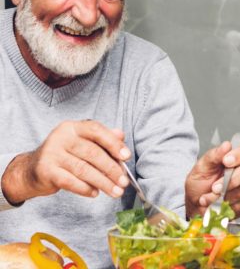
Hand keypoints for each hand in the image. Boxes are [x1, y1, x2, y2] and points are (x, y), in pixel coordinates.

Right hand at [1, 120, 129, 203]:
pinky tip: (95, 193)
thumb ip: (102, 138)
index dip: (113, 143)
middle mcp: (61, 137)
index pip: (96, 130)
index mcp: (73, 127)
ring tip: (115, 191)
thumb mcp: (83, 142)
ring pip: (83, 169)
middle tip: (124, 182)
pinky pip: (71, 182)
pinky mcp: (46, 171)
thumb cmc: (65, 155)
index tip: (127, 157)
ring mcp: (52, 154)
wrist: (32, 170)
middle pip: (92, 153)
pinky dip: (86, 188)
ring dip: (103, 182)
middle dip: (112, 169)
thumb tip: (121, 135)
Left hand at [185, 139, 239, 218]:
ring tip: (209, 197)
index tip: (226, 161)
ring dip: (223, 195)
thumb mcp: (201, 167)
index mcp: (237, 155)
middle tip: (215, 187)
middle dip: (232, 179)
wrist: (196, 204)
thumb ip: (214, 156)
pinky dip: (226, 206)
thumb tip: (227, 145)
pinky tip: (217, 204)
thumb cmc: (200, 182)